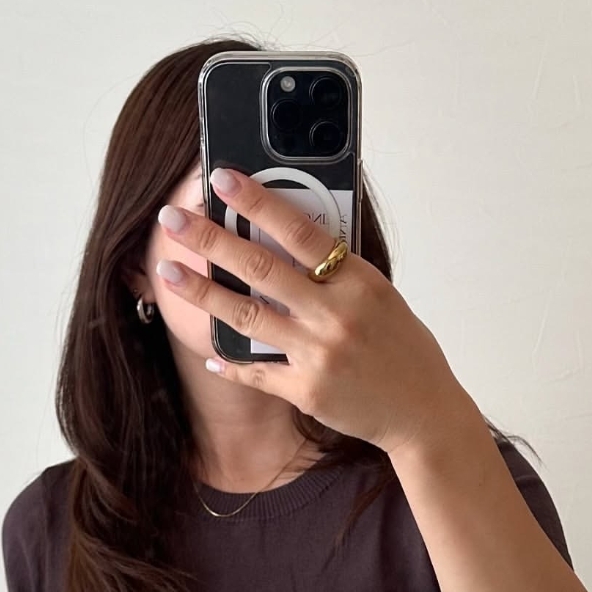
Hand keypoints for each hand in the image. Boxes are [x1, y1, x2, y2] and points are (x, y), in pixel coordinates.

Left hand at [155, 168, 468, 456]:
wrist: (423, 413)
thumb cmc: (404, 349)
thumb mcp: (380, 297)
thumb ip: (339, 273)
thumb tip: (289, 240)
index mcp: (358, 281)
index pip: (300, 230)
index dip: (258, 202)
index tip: (222, 179)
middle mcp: (336, 314)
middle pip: (260, 268)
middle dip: (209, 239)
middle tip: (173, 219)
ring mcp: (318, 354)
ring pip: (245, 315)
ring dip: (200, 292)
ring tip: (167, 272)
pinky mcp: (306, 390)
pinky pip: (256, 369)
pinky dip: (229, 360)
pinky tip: (207, 349)